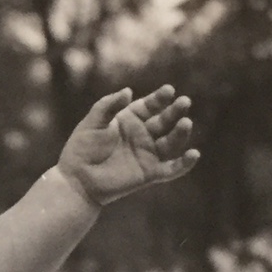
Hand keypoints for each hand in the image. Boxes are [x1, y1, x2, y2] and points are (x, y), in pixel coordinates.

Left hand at [57, 85, 198, 206]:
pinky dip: (184, 164)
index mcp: (130, 119)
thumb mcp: (92, 122)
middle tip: (184, 103)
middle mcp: (142, 135)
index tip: (169, 91)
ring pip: (170, 142)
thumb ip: (108, 105)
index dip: (160, 98)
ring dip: (180, 133)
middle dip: (175, 112)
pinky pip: (171, 169)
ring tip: (186, 124)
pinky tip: (194, 155)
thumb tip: (128, 91)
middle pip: (164, 121)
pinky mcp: (149, 173)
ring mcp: (147, 154)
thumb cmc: (82, 149)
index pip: (150, 105)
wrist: (76, 180)